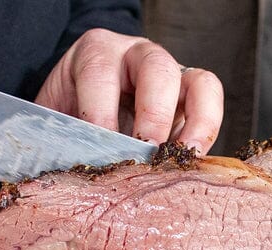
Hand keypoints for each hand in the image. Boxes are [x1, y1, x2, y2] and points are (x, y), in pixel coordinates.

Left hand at [35, 29, 223, 154]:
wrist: (90, 114)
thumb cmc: (74, 120)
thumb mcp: (59, 121)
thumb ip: (66, 138)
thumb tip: (78, 173)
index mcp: (96, 54)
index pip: (100, 72)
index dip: (100, 111)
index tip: (101, 149)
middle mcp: (138, 57)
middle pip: (157, 69)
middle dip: (153, 116)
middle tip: (147, 155)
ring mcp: (173, 76)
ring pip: (200, 83)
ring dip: (197, 124)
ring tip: (185, 158)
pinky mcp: (193, 98)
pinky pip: (212, 104)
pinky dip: (207, 133)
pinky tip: (192, 161)